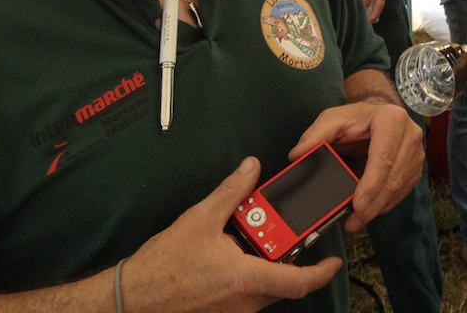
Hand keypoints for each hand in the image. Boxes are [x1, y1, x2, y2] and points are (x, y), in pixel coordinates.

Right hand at [122, 157, 340, 310]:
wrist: (131, 297)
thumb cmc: (163, 264)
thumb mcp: (200, 218)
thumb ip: (232, 192)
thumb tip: (252, 168)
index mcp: (246, 279)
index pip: (297, 282)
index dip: (322, 273)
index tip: (335, 261)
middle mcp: (245, 302)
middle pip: (283, 283)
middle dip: (289, 257)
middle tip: (285, 232)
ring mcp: (234, 312)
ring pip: (266, 290)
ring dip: (268, 266)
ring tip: (254, 238)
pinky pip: (248, 295)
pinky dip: (251, 275)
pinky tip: (235, 255)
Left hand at [289, 101, 423, 232]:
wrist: (376, 115)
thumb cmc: (355, 118)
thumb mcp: (331, 120)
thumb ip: (314, 136)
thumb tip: (297, 155)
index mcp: (391, 119)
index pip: (383, 156)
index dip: (371, 183)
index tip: (357, 205)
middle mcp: (410, 135)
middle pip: (393, 177)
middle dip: (372, 205)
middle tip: (351, 222)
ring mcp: (416, 152)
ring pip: (399, 188)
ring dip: (378, 209)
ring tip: (355, 221)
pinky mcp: (416, 167)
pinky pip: (403, 192)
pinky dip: (385, 205)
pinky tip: (368, 211)